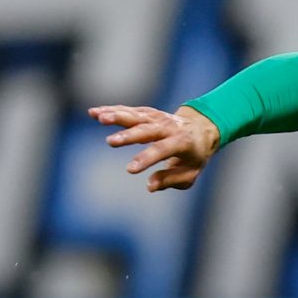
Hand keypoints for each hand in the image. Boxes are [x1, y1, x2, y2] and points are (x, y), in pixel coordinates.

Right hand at [90, 103, 221, 190]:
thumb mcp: (189, 173)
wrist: (202, 128)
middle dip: (128, 136)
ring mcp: (157, 117)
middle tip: (110, 142)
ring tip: (98, 117)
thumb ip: (170, 180)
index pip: (162, 150)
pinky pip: (128, 111)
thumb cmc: (194, 156)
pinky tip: (94, 112)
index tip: (129, 169)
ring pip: (136, 116)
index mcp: (182, 142)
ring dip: (117, 115)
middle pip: (147, 130)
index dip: (146, 159)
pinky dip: (111, 110)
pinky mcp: (147, 113)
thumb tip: (150, 186)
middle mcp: (168, 126)